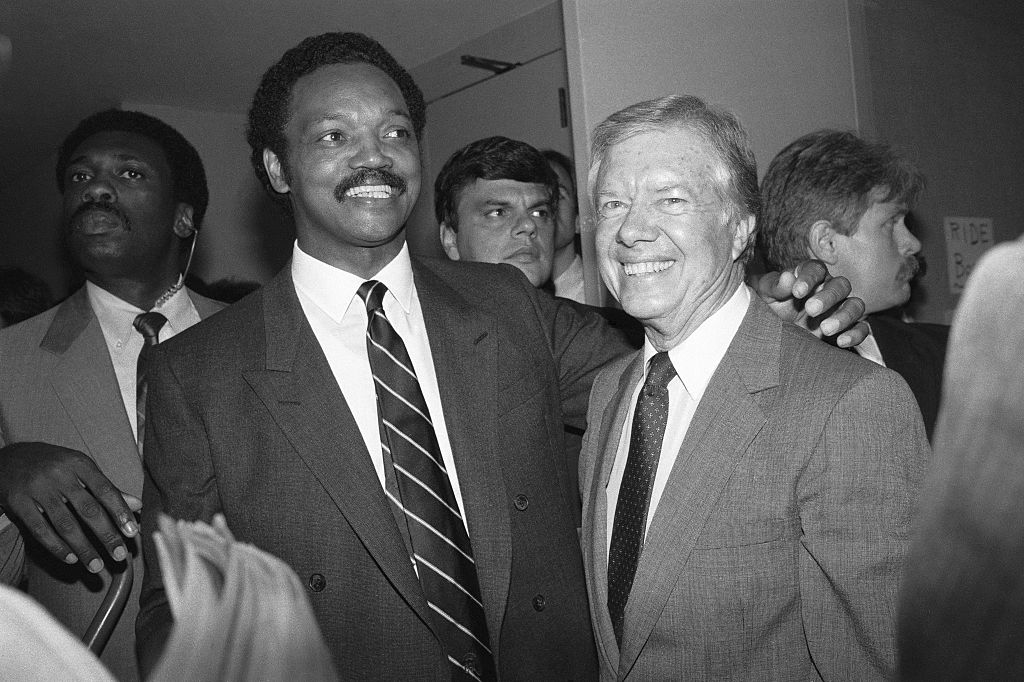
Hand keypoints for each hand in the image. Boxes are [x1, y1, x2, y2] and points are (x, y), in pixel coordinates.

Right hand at [0, 442, 140, 572]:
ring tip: (96, 566)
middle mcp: (60, 475)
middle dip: (106, 535)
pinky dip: (56, 546)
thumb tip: (137, 505)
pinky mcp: (18, 503)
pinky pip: (40, 530)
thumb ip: (107, 488)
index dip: (120, 512)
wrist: (11, 458)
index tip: (132, 532)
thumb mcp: (82, 470)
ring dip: (83, 548)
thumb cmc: (55, 466)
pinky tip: (70, 558)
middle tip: (119, 556)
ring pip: (65, 524)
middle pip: (88, 510)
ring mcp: (38, 489)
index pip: (106, 491)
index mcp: (80, 464)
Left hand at [755, 260, 867, 346]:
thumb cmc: (769, 307)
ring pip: (855, 305)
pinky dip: (855, 334)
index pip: (816, 269)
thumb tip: (787, 277)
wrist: (773, 333)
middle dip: (828, 297)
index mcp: (809, 276)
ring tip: (826, 329)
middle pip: (840, 285)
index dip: (809, 278)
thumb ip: (774, 286)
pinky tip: (841, 342)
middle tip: (810, 310)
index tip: (797, 291)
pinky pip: (861, 328)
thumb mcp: (764, 295)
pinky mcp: (845, 329)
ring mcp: (839, 309)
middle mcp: (828, 290)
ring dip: (844, 316)